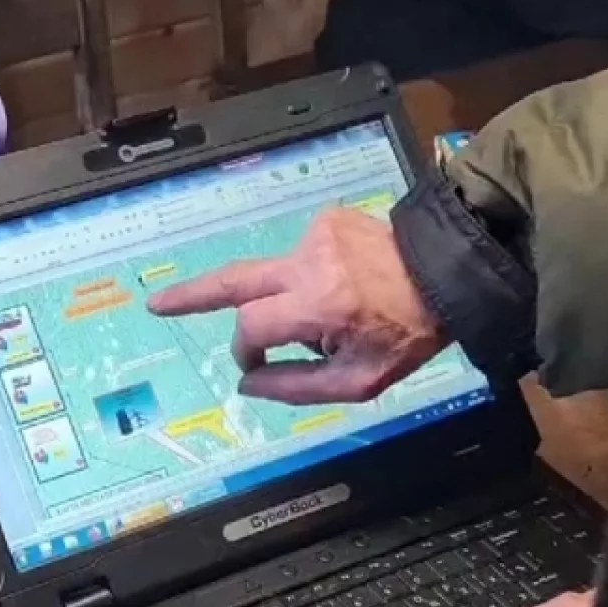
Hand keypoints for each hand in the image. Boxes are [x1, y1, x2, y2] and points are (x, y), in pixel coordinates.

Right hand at [146, 207, 446, 403]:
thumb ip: (296, 387)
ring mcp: (316, 236)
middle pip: (232, 280)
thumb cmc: (407, 334)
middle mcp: (309, 264)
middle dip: (191, 293)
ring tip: (334, 311)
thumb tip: (247, 383)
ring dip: (287, 298)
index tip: (254, 365)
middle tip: (158, 303)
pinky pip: (299, 256)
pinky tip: (345, 283)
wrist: (450, 274)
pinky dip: (309, 275)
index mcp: (319, 305)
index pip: (251, 328)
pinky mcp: (326, 219)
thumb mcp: (361, 381)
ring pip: (274, 276)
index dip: (246, 350)